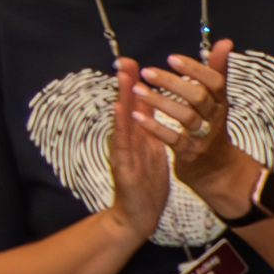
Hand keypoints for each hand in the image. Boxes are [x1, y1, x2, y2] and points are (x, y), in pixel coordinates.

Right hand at [99, 64, 173, 241]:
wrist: (138, 214)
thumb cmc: (145, 182)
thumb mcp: (152, 150)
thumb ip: (150, 128)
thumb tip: (154, 105)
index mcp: (137, 136)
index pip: (136, 105)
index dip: (134, 83)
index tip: (133, 61)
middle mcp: (127, 140)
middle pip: (126, 107)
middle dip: (125, 83)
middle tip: (125, 59)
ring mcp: (123, 152)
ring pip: (123, 121)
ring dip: (122, 97)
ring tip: (123, 77)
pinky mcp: (124, 166)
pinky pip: (123, 144)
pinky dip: (121, 126)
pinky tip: (120, 110)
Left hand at [134, 43, 250, 208]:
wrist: (216, 167)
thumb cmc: (211, 125)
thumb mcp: (217, 98)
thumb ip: (217, 70)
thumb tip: (225, 42)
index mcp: (220, 102)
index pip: (214, 82)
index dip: (195, 69)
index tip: (172, 58)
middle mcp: (214, 118)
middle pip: (199, 97)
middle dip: (173, 83)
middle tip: (147, 71)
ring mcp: (202, 136)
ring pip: (185, 117)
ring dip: (160, 102)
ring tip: (137, 90)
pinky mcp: (189, 152)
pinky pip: (172, 139)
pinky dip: (154, 127)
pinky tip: (136, 116)